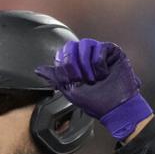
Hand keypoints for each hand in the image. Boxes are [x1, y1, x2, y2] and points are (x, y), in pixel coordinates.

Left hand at [34, 38, 151, 141]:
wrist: (115, 108)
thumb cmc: (96, 103)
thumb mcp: (70, 91)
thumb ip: (55, 78)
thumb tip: (38, 70)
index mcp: (76, 64)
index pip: (63, 52)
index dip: (64, 65)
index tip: (72, 80)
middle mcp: (87, 56)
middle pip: (72, 46)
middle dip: (73, 65)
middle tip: (82, 79)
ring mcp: (100, 52)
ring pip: (85, 44)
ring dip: (87, 65)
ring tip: (95, 78)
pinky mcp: (113, 51)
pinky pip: (100, 48)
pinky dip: (100, 64)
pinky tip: (105, 74)